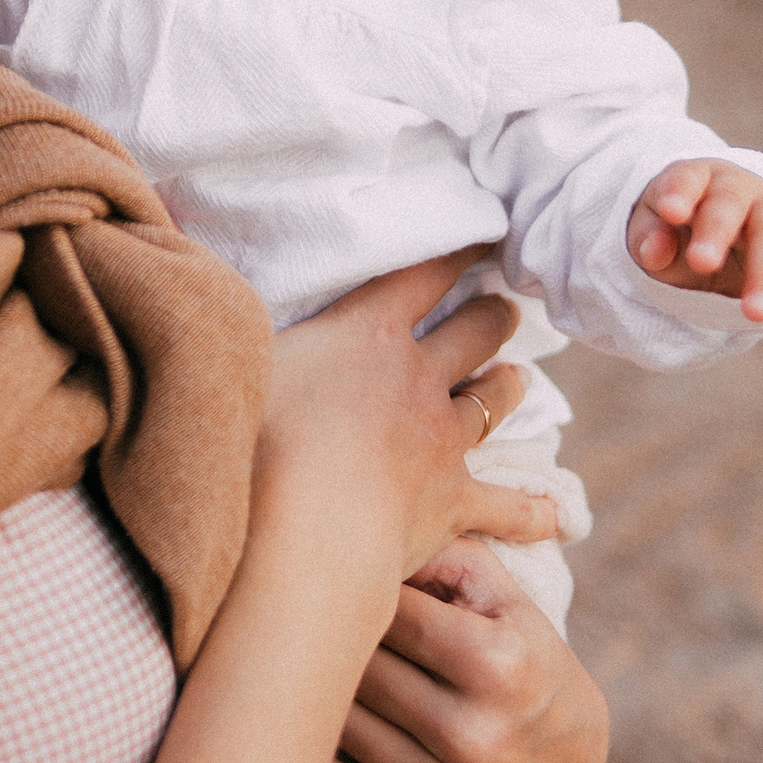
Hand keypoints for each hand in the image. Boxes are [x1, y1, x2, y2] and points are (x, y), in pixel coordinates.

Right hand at [262, 248, 560, 577]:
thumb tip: (204, 293)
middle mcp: (417, 379)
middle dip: (491, 316)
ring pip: (491, 404)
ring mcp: (442, 442)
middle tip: (506, 307)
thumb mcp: (236, 362)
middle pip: (472, 333)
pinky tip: (558, 516)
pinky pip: (506, 508)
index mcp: (368, 334)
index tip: (481, 233)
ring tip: (520, 379)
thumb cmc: (255, 440)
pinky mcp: (453, 505)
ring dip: (506, 388)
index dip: (454, 252)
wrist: (305, 529)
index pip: (421, 277)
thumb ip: (237, 329)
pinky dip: (533, 512)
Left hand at [337, 540, 608, 762]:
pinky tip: (329, 704)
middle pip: (361, 661)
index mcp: (497, 664)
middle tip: (314, 599)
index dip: (362, 578)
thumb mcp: (510, 604)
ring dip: (325, 679)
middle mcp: (469, 731)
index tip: (343, 561)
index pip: (393, 606)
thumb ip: (452, 555)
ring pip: (342, 714)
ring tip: (321, 647)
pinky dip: (329, 731)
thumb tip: (374, 519)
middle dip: (336, 625)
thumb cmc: (528, 663)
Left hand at [625, 158, 762, 323]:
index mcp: (697, 177)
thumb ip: (648, 238)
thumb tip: (654, 252)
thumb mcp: (651, 230)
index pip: (687, 178)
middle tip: (701, 264)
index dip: (680, 193)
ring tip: (755, 314)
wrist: (719, 229)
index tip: (670, 212)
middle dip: (716, 233)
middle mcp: (739, 188)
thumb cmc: (677, 229)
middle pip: (730, 204)